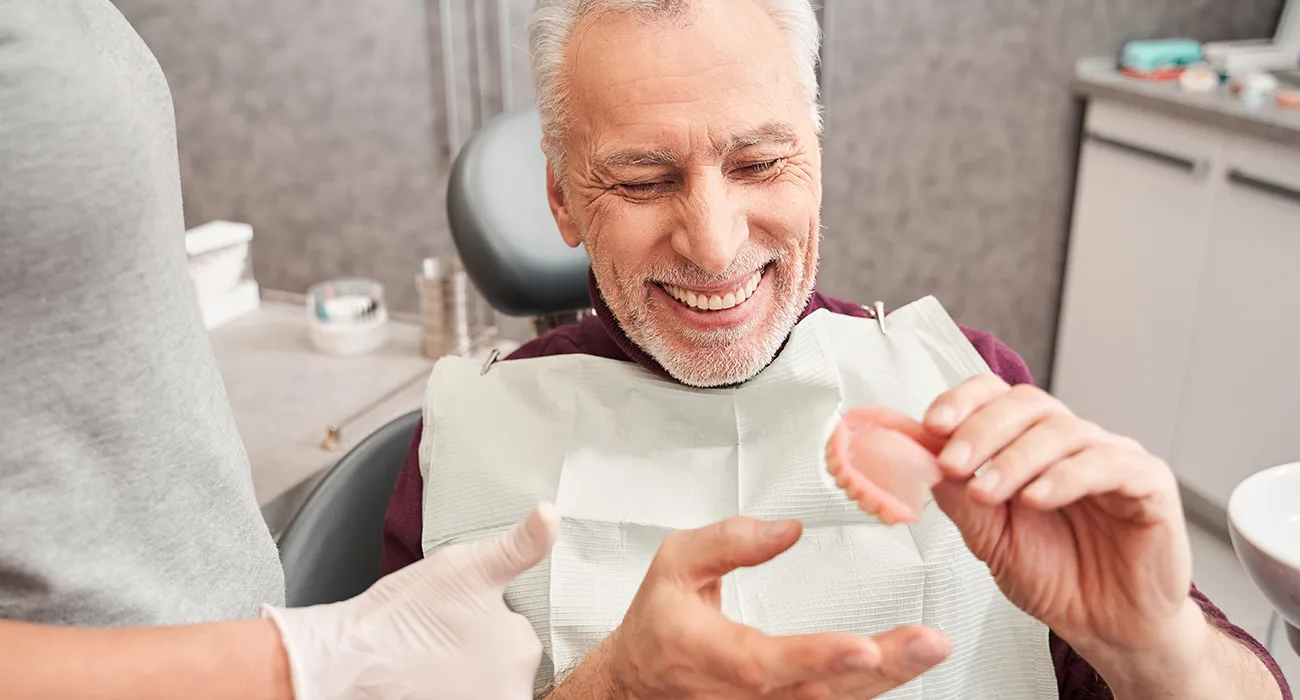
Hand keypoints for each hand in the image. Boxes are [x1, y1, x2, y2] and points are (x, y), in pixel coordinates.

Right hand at [264, 502, 559, 699]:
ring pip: (485, 680)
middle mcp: (512, 693)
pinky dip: (453, 685)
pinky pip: (465, 692)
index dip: (487, 616)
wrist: (349, 658)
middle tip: (442, 632)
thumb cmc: (408, 612)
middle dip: (480, 645)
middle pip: (506, 661)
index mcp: (523, 654)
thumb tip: (552, 513)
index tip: (456, 613)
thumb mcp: (469, 565)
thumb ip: (520, 546)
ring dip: (466, 668)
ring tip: (431, 654)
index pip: (519, 630)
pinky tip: (428, 674)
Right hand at [594, 517, 951, 698]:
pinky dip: (867, 687)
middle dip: (881, 667)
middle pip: (817, 691)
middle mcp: (739, 696)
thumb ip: (728, 542)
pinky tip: (900, 664)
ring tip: (927, 647)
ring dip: (887, 678)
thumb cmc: (658, 624)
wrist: (637, 683)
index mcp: (708, 654)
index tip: (862, 647)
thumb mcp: (675, 564)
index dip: (816, 657)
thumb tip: (787, 529)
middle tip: (928, 642)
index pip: (765, 663)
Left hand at [919, 375, 1198, 667]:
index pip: (997, 395)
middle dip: (981, 431)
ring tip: (986, 491)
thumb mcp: (990, 539)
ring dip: (1015, 459)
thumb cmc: (1054, 577)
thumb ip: (960, 498)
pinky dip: (1065, 477)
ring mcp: (1113, 457)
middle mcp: (1071, 441)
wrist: (1107, 628)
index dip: (964, 401)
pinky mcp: (1150, 483)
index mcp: (1029, 443)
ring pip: (1062, 431)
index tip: (932, 424)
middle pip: (1027, 405)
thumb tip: (919, 458)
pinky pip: (1110, 464)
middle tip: (952, 463)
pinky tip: (1036, 498)